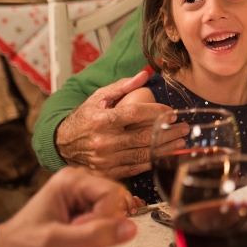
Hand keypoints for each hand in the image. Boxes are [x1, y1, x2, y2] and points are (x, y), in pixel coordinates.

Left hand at [0, 167, 136, 246]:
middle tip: (78, 235)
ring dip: (101, 227)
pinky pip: (107, 214)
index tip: (81, 231)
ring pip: (114, 208)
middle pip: (116, 198)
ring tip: (76, 236)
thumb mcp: (56, 241)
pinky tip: (79, 235)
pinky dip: (98, 230)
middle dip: (103, 222)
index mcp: (72, 180)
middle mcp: (80, 180)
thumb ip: (95, 235)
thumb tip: (132, 229)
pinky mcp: (85, 203)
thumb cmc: (23, 245)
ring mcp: (83, 191)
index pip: (112, 193)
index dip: (105, 217)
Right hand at [56, 71, 181, 179]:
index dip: (156, 112)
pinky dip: (152, 161)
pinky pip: (135, 168)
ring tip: (180, 141)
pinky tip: (165, 154)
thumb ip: (122, 86)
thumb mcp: (98, 98)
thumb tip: (145, 74)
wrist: (62, 144)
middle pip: (143, 136)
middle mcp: (103, 141)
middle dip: (168, 132)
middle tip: (184, 127)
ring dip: (165, 148)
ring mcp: (105, 159)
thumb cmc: (85, 118)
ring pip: (143, 154)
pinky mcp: (106, 172)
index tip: (171, 111)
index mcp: (101, 120)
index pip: (135, 114)